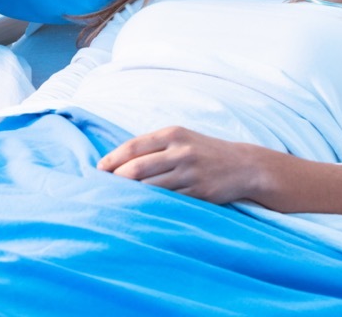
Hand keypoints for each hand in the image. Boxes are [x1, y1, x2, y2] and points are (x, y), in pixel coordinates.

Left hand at [98, 126, 258, 204]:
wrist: (243, 166)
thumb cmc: (204, 151)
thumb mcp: (181, 139)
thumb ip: (154, 146)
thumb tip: (118, 160)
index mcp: (173, 134)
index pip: (133, 147)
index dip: (112, 159)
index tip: (98, 170)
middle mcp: (181, 151)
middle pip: (137, 168)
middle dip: (116, 179)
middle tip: (102, 187)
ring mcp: (190, 172)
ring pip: (150, 186)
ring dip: (130, 194)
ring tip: (116, 199)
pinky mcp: (199, 192)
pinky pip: (168, 200)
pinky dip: (151, 204)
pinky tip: (141, 207)